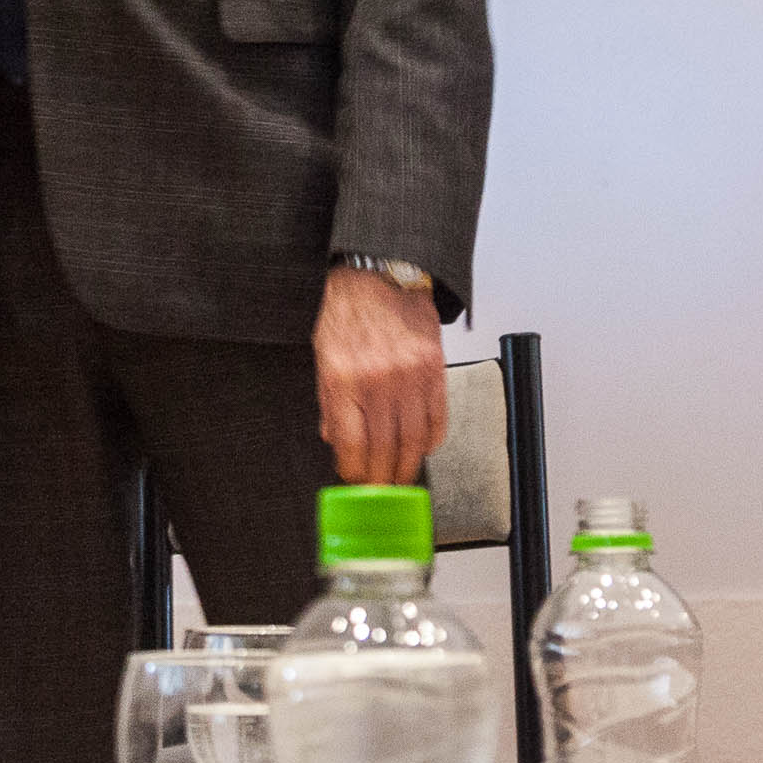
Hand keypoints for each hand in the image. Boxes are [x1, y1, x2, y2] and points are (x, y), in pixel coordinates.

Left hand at [315, 267, 447, 488]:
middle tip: (380, 489)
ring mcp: (410, 375)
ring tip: (401, 476)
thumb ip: (330, 401)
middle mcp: (378, 380)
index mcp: (344, 379)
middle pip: (384, 448)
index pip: (351, 444)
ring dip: (408, 465)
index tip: (354, 480)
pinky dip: (432, 440)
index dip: (354, 471)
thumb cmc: (348, 311)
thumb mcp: (324, 355)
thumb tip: (335, 439)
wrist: (379, 274)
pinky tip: (423, 447)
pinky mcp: (434, 368)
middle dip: (382, 477)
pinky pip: (438, 417)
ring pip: (414, 439)